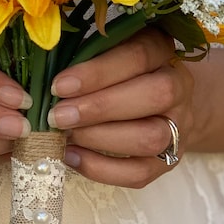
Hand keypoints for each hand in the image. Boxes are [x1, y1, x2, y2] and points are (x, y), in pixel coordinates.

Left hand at [47, 29, 193, 187]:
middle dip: (100, 108)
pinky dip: (101, 169)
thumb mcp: (107, 50)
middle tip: (58, 116)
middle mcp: (179, 87)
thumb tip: (44, 78)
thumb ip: (85, 57)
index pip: (138, 56)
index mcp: (162, 50)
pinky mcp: (168, 161)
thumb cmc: (118, 71)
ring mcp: (178, 127)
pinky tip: (71, 157)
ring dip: (100, 139)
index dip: (97, 73)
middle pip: (154, 96)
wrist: (160, 103)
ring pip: (150, 137)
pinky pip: (139, 173)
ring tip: (65, 136)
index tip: (59, 86)